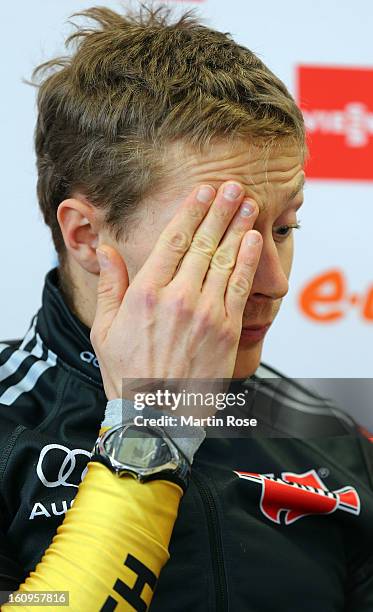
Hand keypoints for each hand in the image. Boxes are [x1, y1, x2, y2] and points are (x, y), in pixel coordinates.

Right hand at [90, 181, 261, 406]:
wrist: (156, 416)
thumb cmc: (128, 375)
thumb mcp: (104, 330)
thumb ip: (110, 286)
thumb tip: (108, 252)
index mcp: (146, 294)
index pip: (172, 241)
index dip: (190, 212)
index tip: (202, 192)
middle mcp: (178, 298)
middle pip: (203, 243)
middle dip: (220, 210)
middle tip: (233, 186)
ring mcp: (206, 314)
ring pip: (225, 259)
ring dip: (238, 227)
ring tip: (247, 203)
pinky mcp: (227, 331)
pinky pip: (240, 287)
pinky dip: (248, 261)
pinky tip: (253, 240)